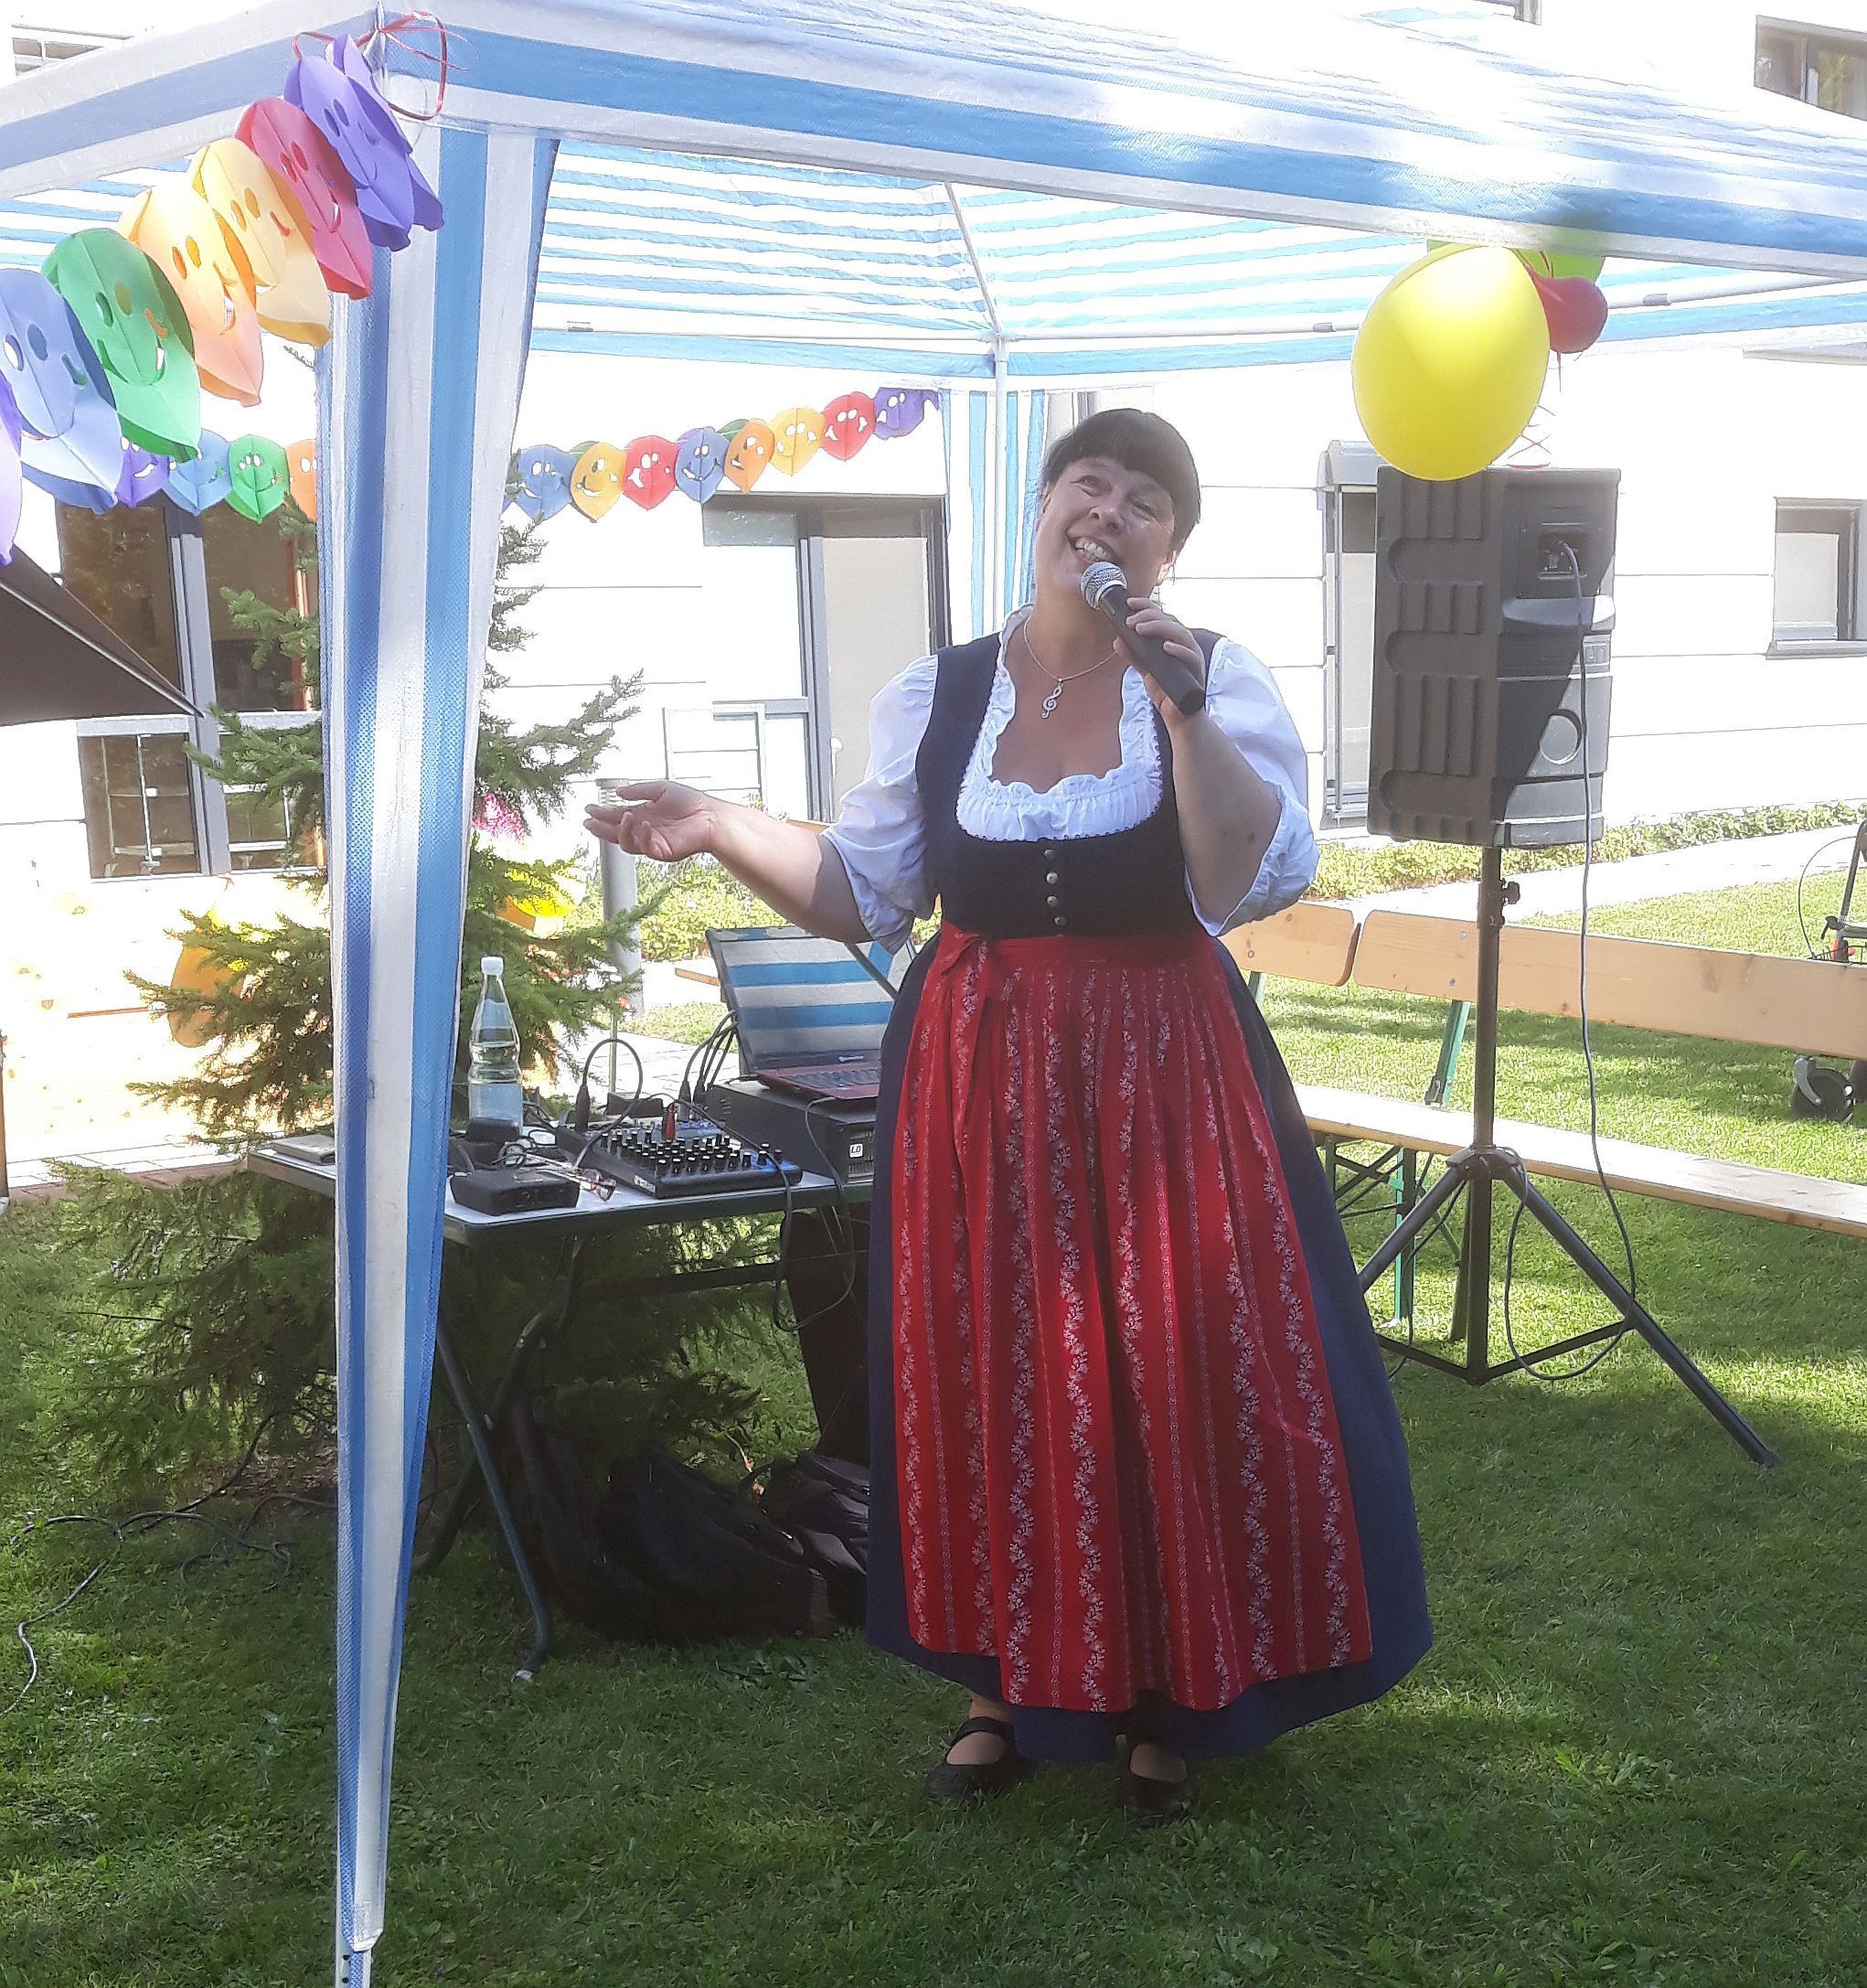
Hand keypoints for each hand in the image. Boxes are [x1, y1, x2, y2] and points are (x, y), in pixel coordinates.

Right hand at [583, 780, 719, 861]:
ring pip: (626, 843)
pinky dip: (642, 836)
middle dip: (601, 828)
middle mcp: (644, 831)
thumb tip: (618, 792)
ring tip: (621, 816)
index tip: (589, 808)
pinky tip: (643, 824)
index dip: (602, 813)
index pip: (617, 817)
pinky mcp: (662, 851)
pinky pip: (645, 848)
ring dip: (619, 831)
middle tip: (588, 821)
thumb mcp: (660, 789)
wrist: (711, 816)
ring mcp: (652, 842)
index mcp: (643, 816)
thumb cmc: (691, 803)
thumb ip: (639, 791)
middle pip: (616, 833)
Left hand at [1123, 595, 1206, 730]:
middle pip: (1171, 620)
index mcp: (1174, 640)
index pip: (1162, 616)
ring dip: (1160, 628)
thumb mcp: (1146, 669)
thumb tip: (1117, 641)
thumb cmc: (1166, 690)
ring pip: (1181, 633)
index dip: (1147, 606)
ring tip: (1140, 629)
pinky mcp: (1196, 672)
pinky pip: (1191, 657)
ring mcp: (1193, 657)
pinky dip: (1179, 650)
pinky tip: (1165, 647)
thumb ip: (1134, 655)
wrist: (1178, 716)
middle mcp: (1185, 644)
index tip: (1129, 603)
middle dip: (1149, 616)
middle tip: (1130, 621)